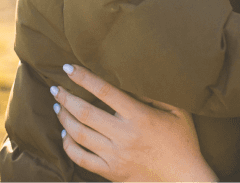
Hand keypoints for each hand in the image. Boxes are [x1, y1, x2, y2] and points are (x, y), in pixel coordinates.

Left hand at [51, 64, 216, 182]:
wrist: (185, 179)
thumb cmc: (183, 141)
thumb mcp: (177, 111)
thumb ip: (154, 94)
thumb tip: (130, 81)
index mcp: (140, 116)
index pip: (104, 91)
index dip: (83, 77)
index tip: (68, 68)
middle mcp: (124, 135)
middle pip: (84, 112)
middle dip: (65, 97)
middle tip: (55, 88)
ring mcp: (115, 156)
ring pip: (78, 134)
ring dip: (64, 118)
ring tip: (58, 107)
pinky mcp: (111, 172)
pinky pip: (81, 159)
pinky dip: (68, 145)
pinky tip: (66, 134)